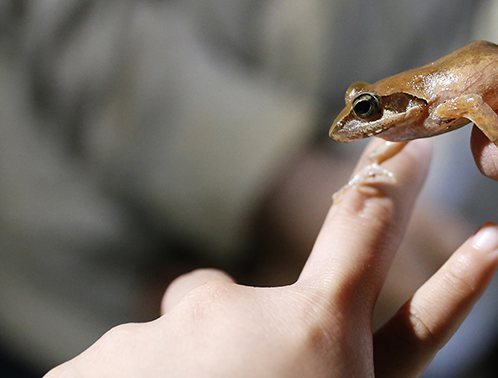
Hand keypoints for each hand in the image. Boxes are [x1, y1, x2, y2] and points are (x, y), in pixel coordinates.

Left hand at [50, 139, 497, 377]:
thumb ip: (339, 364)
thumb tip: (326, 353)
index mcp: (318, 334)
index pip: (364, 230)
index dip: (388, 181)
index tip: (407, 142)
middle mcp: (237, 316)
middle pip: (228, 300)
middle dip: (224, 342)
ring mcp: (155, 337)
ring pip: (163, 344)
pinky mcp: (89, 366)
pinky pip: (110, 375)